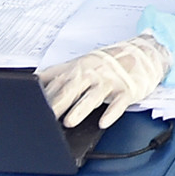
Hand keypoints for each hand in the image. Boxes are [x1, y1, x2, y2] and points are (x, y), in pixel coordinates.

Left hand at [38, 32, 171, 128]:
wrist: (143, 52)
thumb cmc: (108, 62)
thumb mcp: (82, 64)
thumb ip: (58, 73)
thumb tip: (33, 80)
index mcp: (79, 67)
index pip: (57, 81)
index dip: (43, 94)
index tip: (31, 107)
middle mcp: (93, 72)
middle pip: (72, 88)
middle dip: (57, 103)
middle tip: (44, 117)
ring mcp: (110, 81)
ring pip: (93, 96)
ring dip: (80, 109)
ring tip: (69, 122)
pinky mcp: (127, 90)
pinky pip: (119, 103)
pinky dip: (111, 113)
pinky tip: (104, 122)